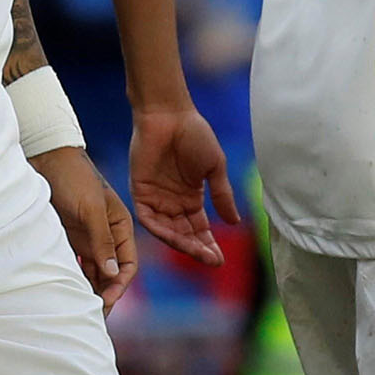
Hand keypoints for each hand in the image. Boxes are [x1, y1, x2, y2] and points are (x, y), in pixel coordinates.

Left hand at [34, 146, 138, 307]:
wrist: (46, 158)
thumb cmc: (74, 177)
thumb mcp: (92, 208)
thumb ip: (102, 241)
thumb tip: (113, 275)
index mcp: (121, 227)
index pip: (128, 264)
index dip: (119, 285)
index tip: (105, 301)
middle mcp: (107, 236)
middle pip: (111, 273)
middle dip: (105, 294)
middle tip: (92, 316)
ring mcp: (87, 239)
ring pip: (94, 273)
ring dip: (89, 291)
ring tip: (79, 310)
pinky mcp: (68, 239)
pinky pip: (75, 266)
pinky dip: (74, 280)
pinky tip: (66, 292)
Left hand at [130, 104, 239, 264]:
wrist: (169, 114)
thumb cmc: (194, 134)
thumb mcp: (214, 167)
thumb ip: (222, 195)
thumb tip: (234, 222)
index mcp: (191, 197)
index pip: (200, 229)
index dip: (208, 244)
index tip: (220, 259)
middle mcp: (173, 202)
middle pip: (184, 234)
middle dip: (197, 248)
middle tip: (211, 260)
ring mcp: (156, 198)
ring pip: (167, 230)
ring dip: (181, 243)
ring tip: (197, 252)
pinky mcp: (139, 191)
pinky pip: (149, 218)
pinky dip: (160, 229)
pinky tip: (175, 236)